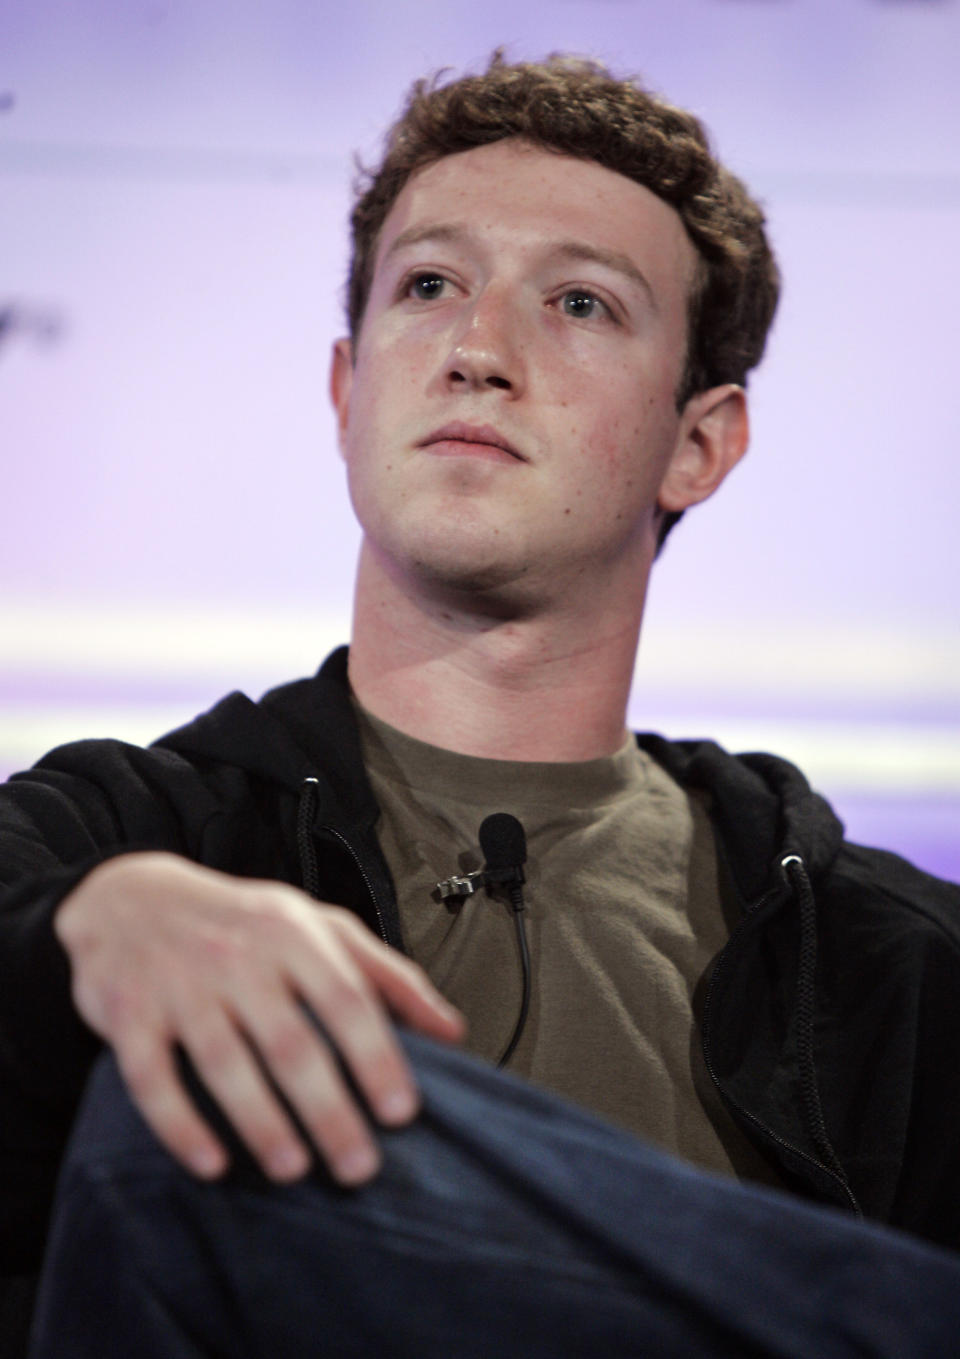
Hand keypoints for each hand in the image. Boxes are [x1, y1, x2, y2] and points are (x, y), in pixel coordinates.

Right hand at [55, 852, 463, 1185]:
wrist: (131, 898)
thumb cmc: (243, 922)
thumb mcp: (319, 927)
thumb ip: (387, 976)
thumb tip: (451, 1030)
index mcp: (293, 934)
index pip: (345, 998)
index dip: (376, 1057)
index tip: (401, 1112)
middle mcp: (239, 957)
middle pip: (291, 1042)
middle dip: (328, 1110)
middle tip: (358, 1167)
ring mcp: (181, 985)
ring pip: (225, 1063)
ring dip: (262, 1124)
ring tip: (294, 1170)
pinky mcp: (130, 1014)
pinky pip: (153, 1078)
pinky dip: (181, 1126)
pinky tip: (211, 1163)